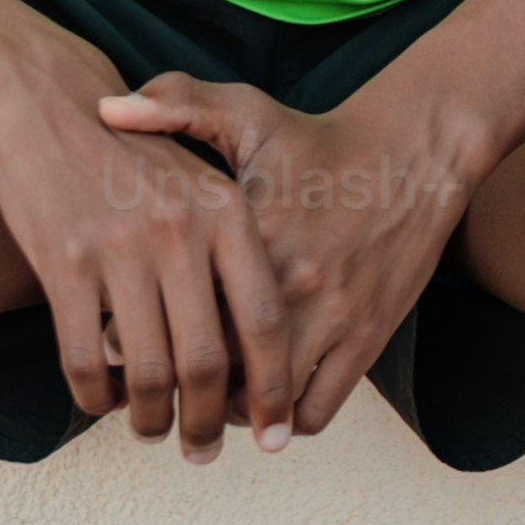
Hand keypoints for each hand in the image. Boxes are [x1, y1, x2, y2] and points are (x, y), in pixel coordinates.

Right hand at [0, 50, 299, 456]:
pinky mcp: (63, 263)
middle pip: (209, 361)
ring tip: (153, 433)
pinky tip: (100, 401)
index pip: (264, 322)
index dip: (273, 388)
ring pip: (147, 371)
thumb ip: (233, 246)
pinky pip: (84, 357)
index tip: (276, 432)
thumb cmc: (132, 149)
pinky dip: (94, 395)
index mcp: (227, 214)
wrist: (45, 98)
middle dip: (211, 422)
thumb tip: (254, 339)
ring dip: (152, 419)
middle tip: (205, 451)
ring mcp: (120, 249)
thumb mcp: (205, 171)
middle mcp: (181, 234)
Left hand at [81, 73, 475, 446]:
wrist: (418, 151)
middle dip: (178, 389)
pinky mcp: (368, 334)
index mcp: (245, 231)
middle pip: (212, 367)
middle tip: (158, 390)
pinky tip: (268, 408)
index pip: (171, 309)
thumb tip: (106, 108)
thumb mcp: (247, 111)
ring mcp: (331, 312)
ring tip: (213, 402)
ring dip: (232, 411)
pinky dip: (286, 420)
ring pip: (261, 400)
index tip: (124, 344)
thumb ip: (175, 104)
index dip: (138, 338)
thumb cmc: (321, 138)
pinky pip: (316, 408)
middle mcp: (288, 278)